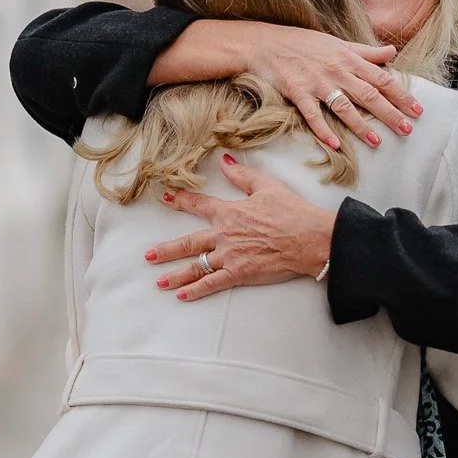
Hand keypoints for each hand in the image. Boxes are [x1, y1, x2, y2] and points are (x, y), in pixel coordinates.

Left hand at [146, 155, 335, 299]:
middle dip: (167, 249)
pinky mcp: (239, 273)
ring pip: (196, 266)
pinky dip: (196, 290)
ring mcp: (230, 256)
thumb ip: (242, 176)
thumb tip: (225, 161)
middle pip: (189, 242)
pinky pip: (212, 283)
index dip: (181, 201)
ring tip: (158, 281)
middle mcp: (224, 235)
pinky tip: (182, 295)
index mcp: (230, 212)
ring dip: (175, 274)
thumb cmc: (292, 212)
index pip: (199, 205)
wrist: (308, 238)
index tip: (166, 199)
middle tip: (149, 255)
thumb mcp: (267, 187)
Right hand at [217, 21, 417, 149]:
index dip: (401, 95)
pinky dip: (323, 129)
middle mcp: (337, 71)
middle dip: (389, 113)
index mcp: (349, 59)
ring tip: (377, 142)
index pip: (382, 79)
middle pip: (369, 94)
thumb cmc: (303, 43)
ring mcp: (317, 82)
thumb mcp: (338, 43)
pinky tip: (334, 145)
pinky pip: (312, 114)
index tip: (417, 110)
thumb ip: (366, 51)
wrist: (266, 43)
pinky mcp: (298, 93)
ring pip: (344, 106)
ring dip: (361, 125)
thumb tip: (392, 51)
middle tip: (407, 130)